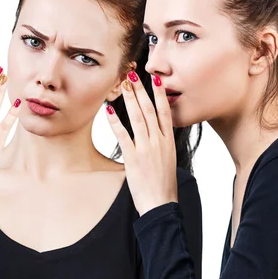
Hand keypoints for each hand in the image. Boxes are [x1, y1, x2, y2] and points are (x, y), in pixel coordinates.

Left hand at [106, 71, 177, 215]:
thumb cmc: (163, 186)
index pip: (165, 112)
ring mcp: (147, 149)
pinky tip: (108, 111)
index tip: (155, 80)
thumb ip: (160, 146)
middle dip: (141, 91)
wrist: (161, 204)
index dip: (160, 94)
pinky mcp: (134, 158)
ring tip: (124, 84)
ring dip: (130, 99)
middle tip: (133, 74)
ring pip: (138, 118)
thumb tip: (154, 137)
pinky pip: (123, 136)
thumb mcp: (167, 161)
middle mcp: (159, 141)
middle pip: (150, 110)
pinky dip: (115, 122)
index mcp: (168, 141)